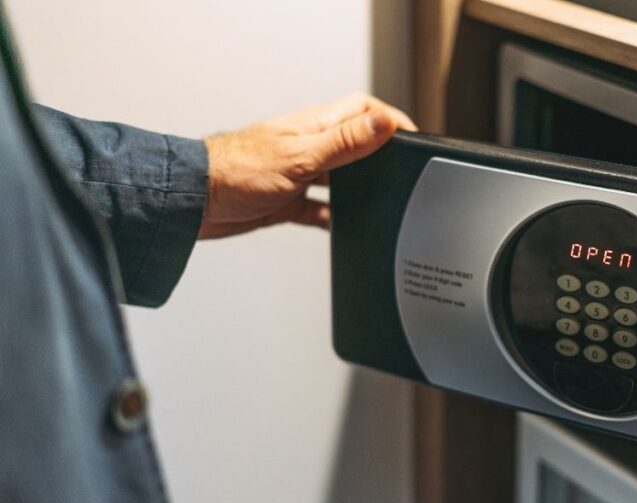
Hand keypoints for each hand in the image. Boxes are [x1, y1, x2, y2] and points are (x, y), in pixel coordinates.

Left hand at [199, 94, 415, 238]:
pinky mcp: (287, 199)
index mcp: (314, 126)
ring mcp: (298, 172)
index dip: (390, 121)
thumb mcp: (301, 156)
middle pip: (355, 145)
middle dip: (379, 157)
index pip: (363, 111)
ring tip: (376, 202)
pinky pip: (320, 208)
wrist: (194, 203)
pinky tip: (342, 227)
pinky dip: (333, 217)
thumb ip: (345, 142)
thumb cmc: (235, 171)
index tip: (413, 139)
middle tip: (400, 172)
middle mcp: (308, 146)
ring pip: (340, 178)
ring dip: (357, 190)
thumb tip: (383, 125)